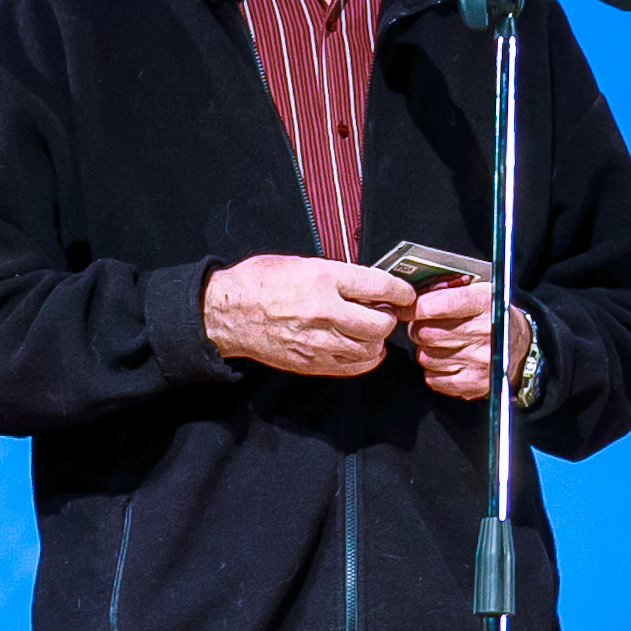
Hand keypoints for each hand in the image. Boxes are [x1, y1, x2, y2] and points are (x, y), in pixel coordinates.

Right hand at [202, 255, 415, 377]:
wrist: (225, 314)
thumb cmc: (259, 283)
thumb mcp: (301, 264)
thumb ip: (338, 275)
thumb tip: (369, 285)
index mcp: (324, 278)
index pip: (381, 286)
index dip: (401, 292)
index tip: (404, 294)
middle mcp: (325, 311)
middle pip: (381, 324)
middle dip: (388, 319)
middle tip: (382, 313)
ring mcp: (319, 341)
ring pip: (372, 348)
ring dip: (376, 340)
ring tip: (367, 331)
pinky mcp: (312, 362)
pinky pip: (355, 367)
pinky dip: (365, 358)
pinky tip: (358, 348)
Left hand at [408, 283, 531, 400]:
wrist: (521, 348)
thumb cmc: (492, 316)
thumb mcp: (478, 291)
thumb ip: (446, 290)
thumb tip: (409, 297)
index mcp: (485, 303)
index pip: (436, 305)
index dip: (413, 307)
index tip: (405, 307)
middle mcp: (484, 333)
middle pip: (424, 333)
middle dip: (419, 328)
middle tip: (428, 326)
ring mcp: (479, 362)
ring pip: (425, 356)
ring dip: (427, 350)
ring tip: (444, 344)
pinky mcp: (473, 384)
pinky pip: (432, 377)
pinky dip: (435, 370)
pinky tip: (449, 360)